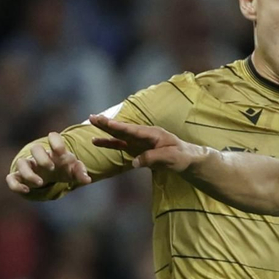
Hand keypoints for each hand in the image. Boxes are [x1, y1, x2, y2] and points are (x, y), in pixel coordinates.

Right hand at [5, 131, 91, 193]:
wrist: (50, 174)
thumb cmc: (63, 168)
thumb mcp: (73, 171)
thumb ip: (80, 173)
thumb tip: (87, 180)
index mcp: (54, 151)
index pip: (53, 137)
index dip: (56, 142)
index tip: (61, 152)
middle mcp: (39, 156)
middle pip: (35, 148)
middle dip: (42, 158)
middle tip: (51, 168)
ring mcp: (28, 166)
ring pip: (21, 163)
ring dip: (29, 173)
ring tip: (40, 183)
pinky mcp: (19, 177)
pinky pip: (11, 178)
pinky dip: (16, 185)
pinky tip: (27, 191)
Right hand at [88, 114, 202, 171]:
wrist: (187, 158)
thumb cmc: (181, 156)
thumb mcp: (170, 158)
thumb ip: (152, 158)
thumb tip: (134, 162)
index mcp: (152, 133)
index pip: (133, 130)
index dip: (120, 127)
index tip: (107, 123)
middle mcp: (143, 134)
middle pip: (122, 128)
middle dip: (107, 123)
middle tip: (92, 117)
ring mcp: (139, 141)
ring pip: (119, 135)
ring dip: (105, 130)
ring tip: (91, 124)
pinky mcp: (137, 148)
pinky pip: (120, 145)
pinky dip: (109, 143)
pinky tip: (98, 142)